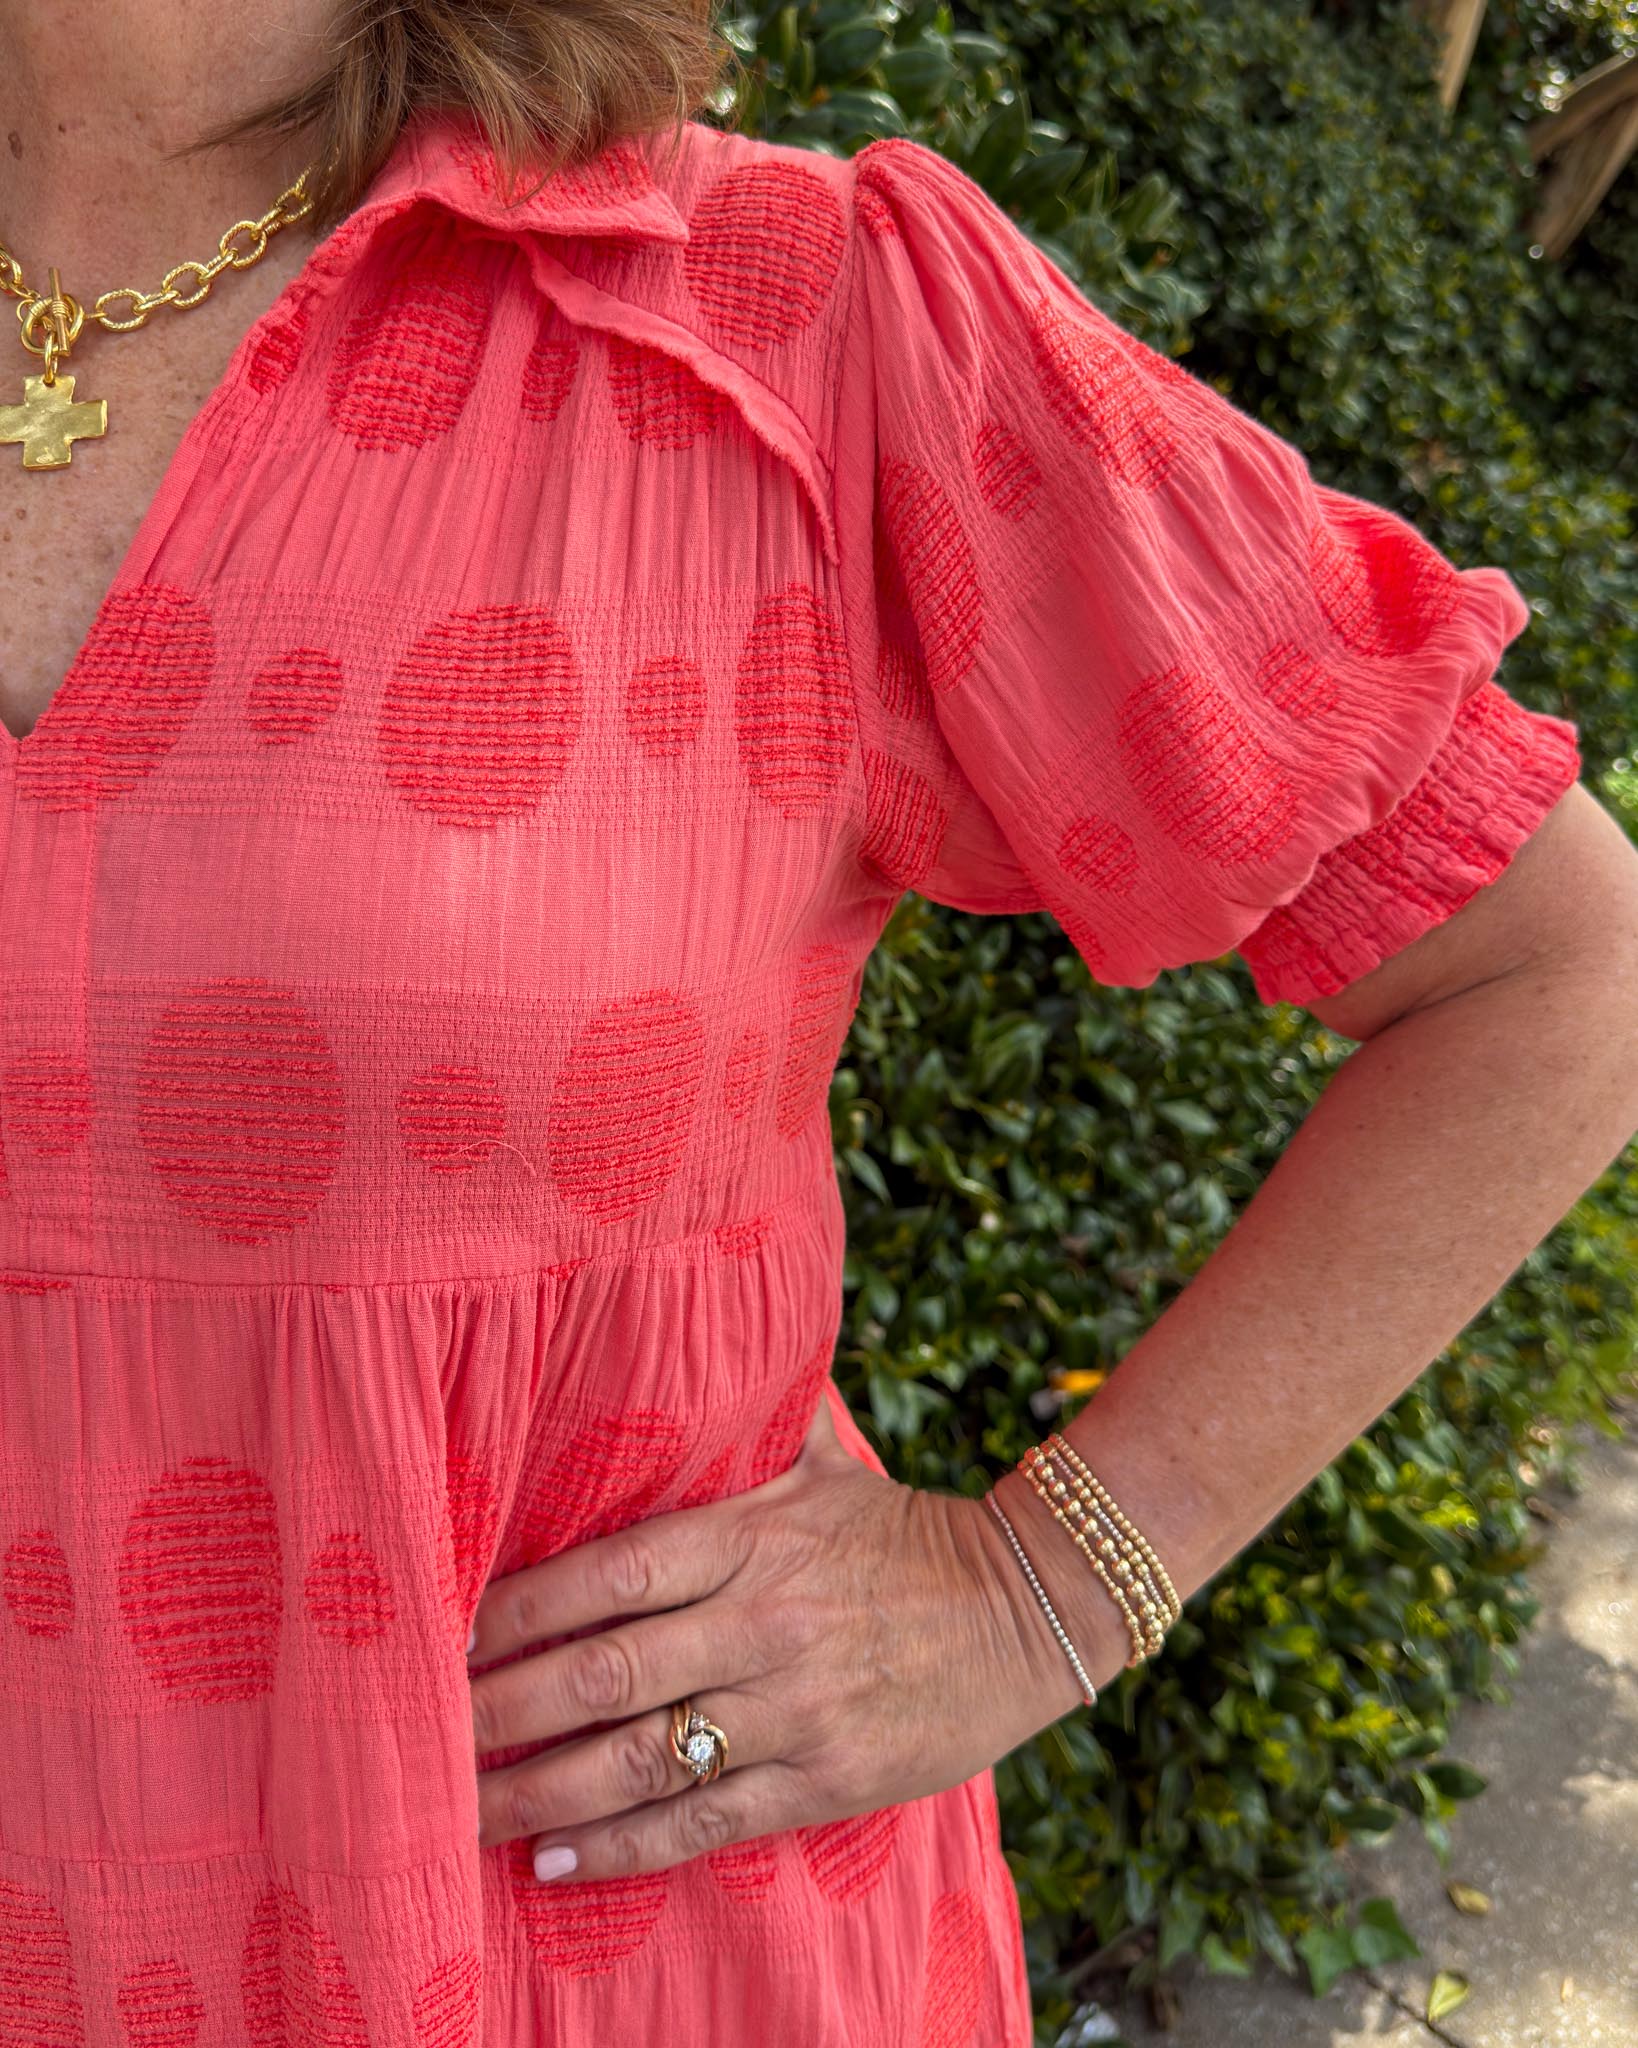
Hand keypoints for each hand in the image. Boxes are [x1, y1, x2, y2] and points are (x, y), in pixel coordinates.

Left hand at [467, 1388, 1089, 1881]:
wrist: (1029, 1605)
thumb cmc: (899, 1531)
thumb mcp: (819, 1462)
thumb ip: (739, 1423)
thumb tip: (667, 1329)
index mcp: (751, 1535)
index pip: (606, 1573)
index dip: (513, 1609)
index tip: (438, 1630)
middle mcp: (762, 1619)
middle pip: (603, 1671)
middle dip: (498, 1708)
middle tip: (412, 1729)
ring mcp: (793, 1705)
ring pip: (640, 1757)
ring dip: (537, 1792)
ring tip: (456, 1810)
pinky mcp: (825, 1775)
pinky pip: (704, 1820)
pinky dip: (622, 1846)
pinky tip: (552, 1858)